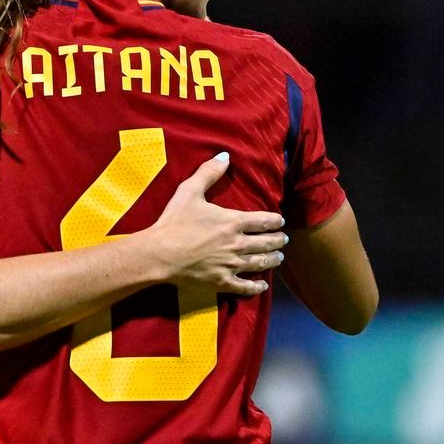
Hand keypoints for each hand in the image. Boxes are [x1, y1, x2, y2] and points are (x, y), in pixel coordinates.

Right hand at [140, 152, 287, 296]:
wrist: (160, 254)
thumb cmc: (174, 221)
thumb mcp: (189, 191)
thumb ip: (209, 172)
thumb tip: (225, 156)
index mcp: (233, 222)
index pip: (263, 221)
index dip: (275, 221)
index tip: (280, 221)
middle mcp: (238, 244)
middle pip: (266, 243)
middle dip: (278, 240)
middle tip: (284, 239)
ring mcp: (232, 265)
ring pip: (261, 263)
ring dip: (273, 259)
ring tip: (279, 257)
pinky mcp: (222, 282)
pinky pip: (245, 287)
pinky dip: (257, 287)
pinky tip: (262, 285)